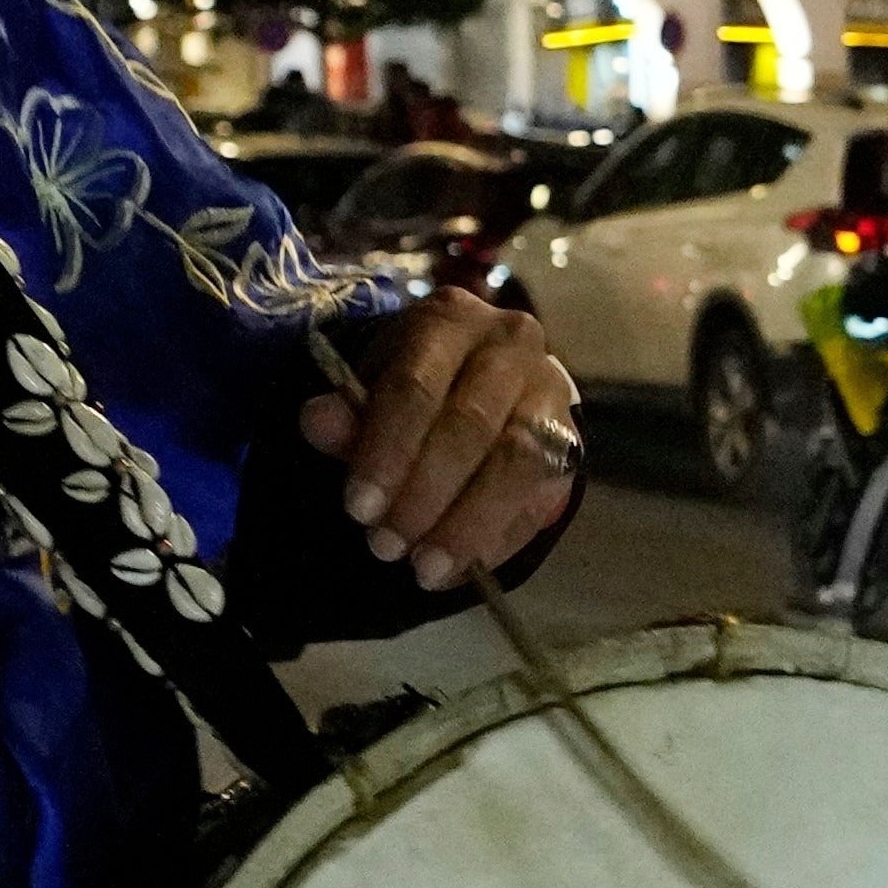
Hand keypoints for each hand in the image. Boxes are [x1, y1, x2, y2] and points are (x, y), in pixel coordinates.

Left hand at [296, 286, 578, 589]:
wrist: (479, 381)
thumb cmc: (416, 384)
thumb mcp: (372, 391)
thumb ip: (346, 414)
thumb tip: (317, 421)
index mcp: (449, 319)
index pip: (416, 385)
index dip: (386, 451)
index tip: (358, 509)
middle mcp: (512, 343)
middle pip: (470, 424)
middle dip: (423, 495)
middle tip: (385, 546)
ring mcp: (550, 390)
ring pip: (517, 462)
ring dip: (467, 524)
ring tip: (425, 568)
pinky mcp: (571, 440)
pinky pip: (542, 496)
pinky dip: (499, 539)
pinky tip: (462, 567)